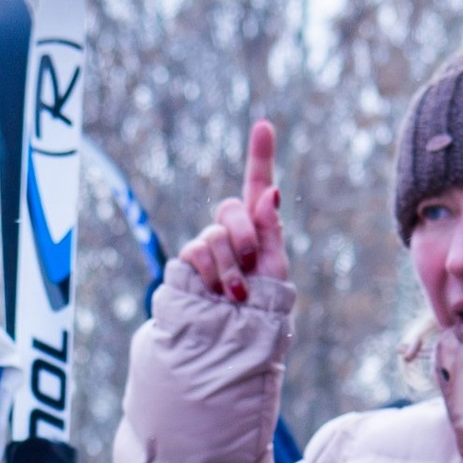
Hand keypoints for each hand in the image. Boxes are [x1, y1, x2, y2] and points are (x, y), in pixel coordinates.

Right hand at [177, 119, 289, 307]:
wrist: (233, 337)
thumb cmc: (260, 306)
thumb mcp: (275, 267)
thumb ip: (270, 229)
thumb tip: (269, 191)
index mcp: (257, 228)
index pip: (256, 185)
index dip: (260, 155)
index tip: (264, 125)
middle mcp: (229, 232)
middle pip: (230, 209)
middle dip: (244, 235)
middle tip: (251, 265)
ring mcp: (207, 246)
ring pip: (214, 236)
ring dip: (230, 268)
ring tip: (237, 294)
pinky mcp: (187, 264)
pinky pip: (196, 253)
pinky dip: (211, 274)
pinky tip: (216, 293)